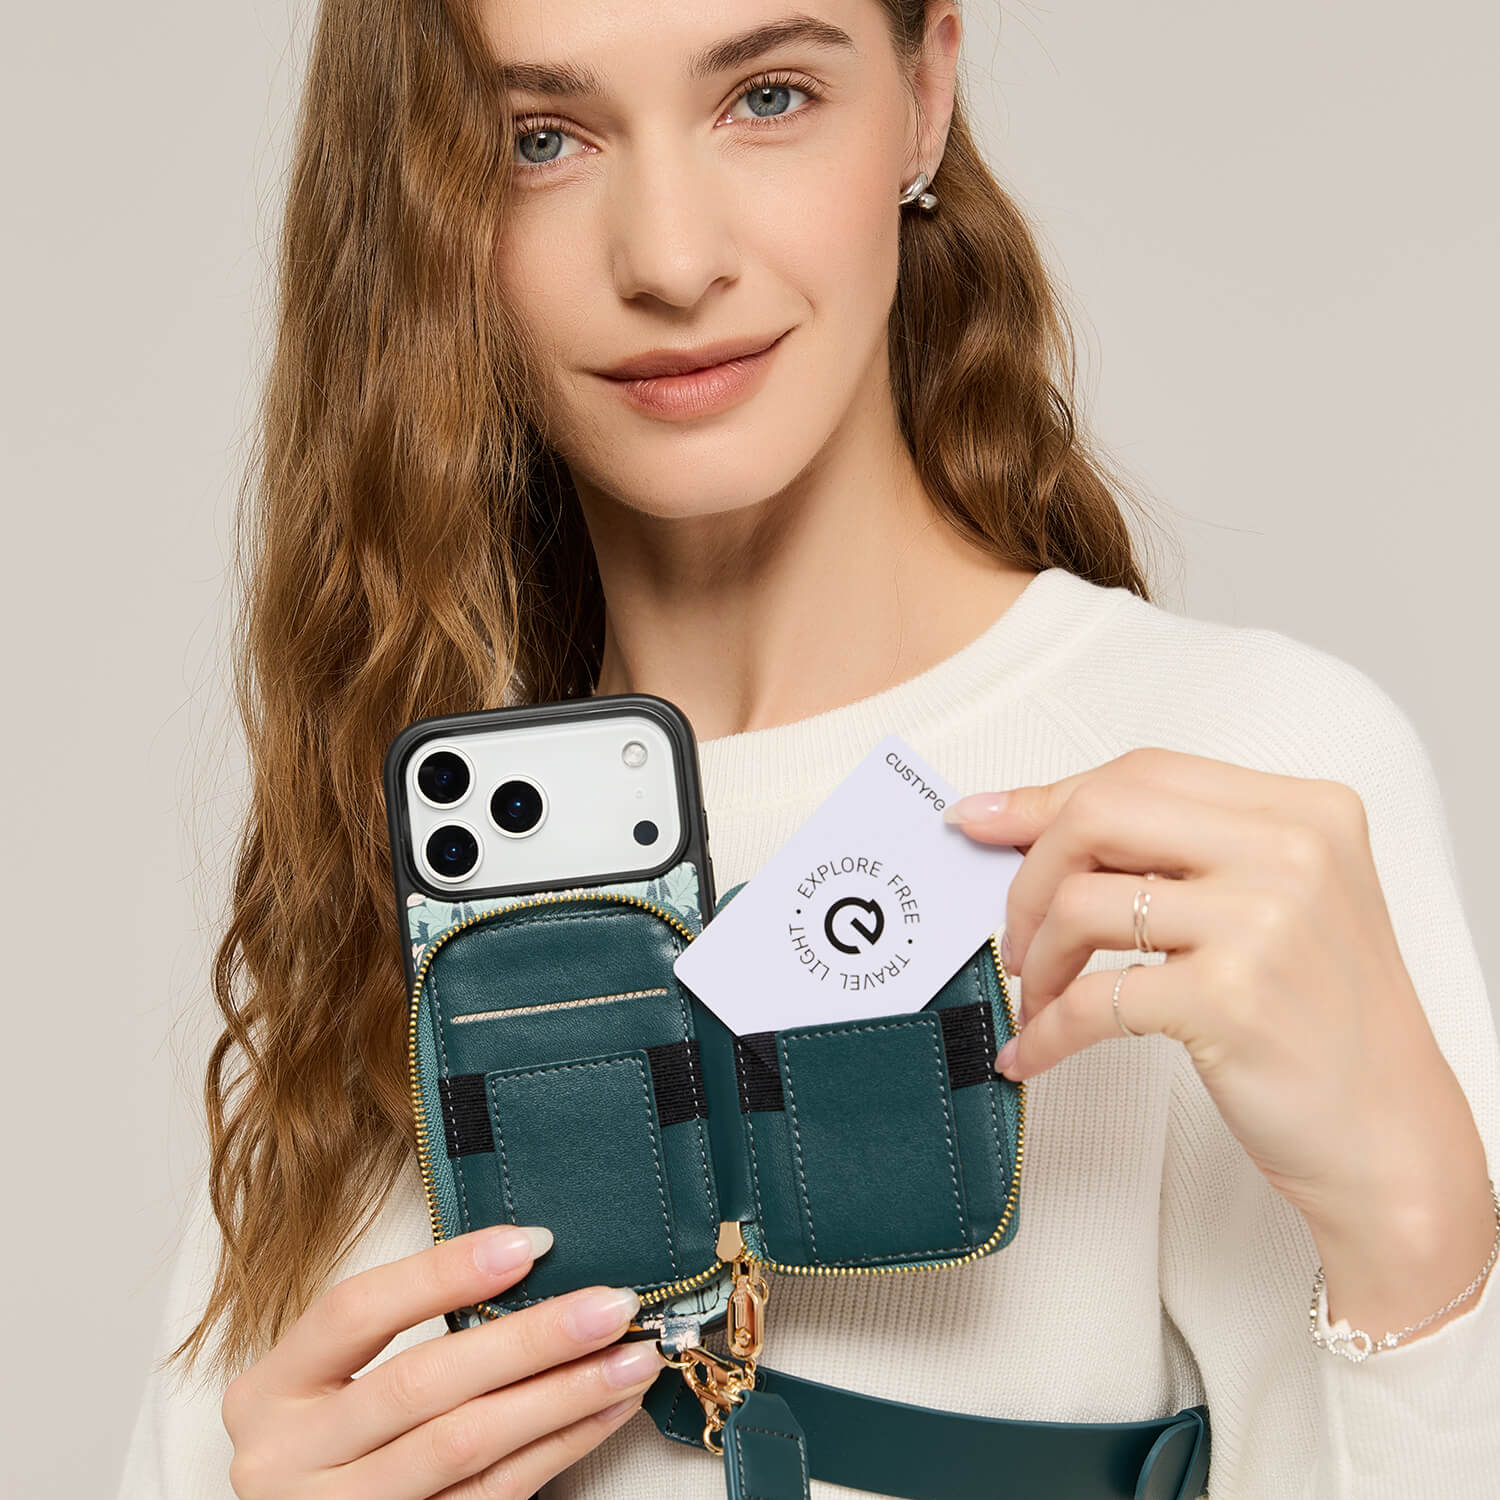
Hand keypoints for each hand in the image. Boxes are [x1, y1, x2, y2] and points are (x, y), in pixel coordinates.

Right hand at [221, 1223, 668, 1498]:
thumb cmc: (331, 1444)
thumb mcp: (331, 1385)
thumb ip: (401, 1334)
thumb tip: (528, 1262)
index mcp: (269, 1392)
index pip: (357, 1310)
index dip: (445, 1273)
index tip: (535, 1243)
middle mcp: (287, 1459)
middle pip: (422, 1383)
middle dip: (530, 1339)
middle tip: (611, 1306)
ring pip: (465, 1445)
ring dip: (562, 1398)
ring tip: (630, 1360)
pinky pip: (490, 1495)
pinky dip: (557, 1450)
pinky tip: (604, 1413)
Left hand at [945, 746, 1487, 1244]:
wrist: (1394, 1138)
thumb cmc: (1326, 1023)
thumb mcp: (1274, 906)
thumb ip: (1176, 853)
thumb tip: (1031, 821)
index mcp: (1305, 812)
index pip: (1142, 773)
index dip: (1047, 800)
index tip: (986, 822)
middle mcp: (1292, 852)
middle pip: (1100, 814)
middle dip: (1028, 871)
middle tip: (1014, 930)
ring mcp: (1263, 922)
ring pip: (1082, 902)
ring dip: (1036, 958)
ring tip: (1040, 994)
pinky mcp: (1230, 999)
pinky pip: (1091, 999)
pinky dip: (1045, 1030)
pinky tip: (1033, 1051)